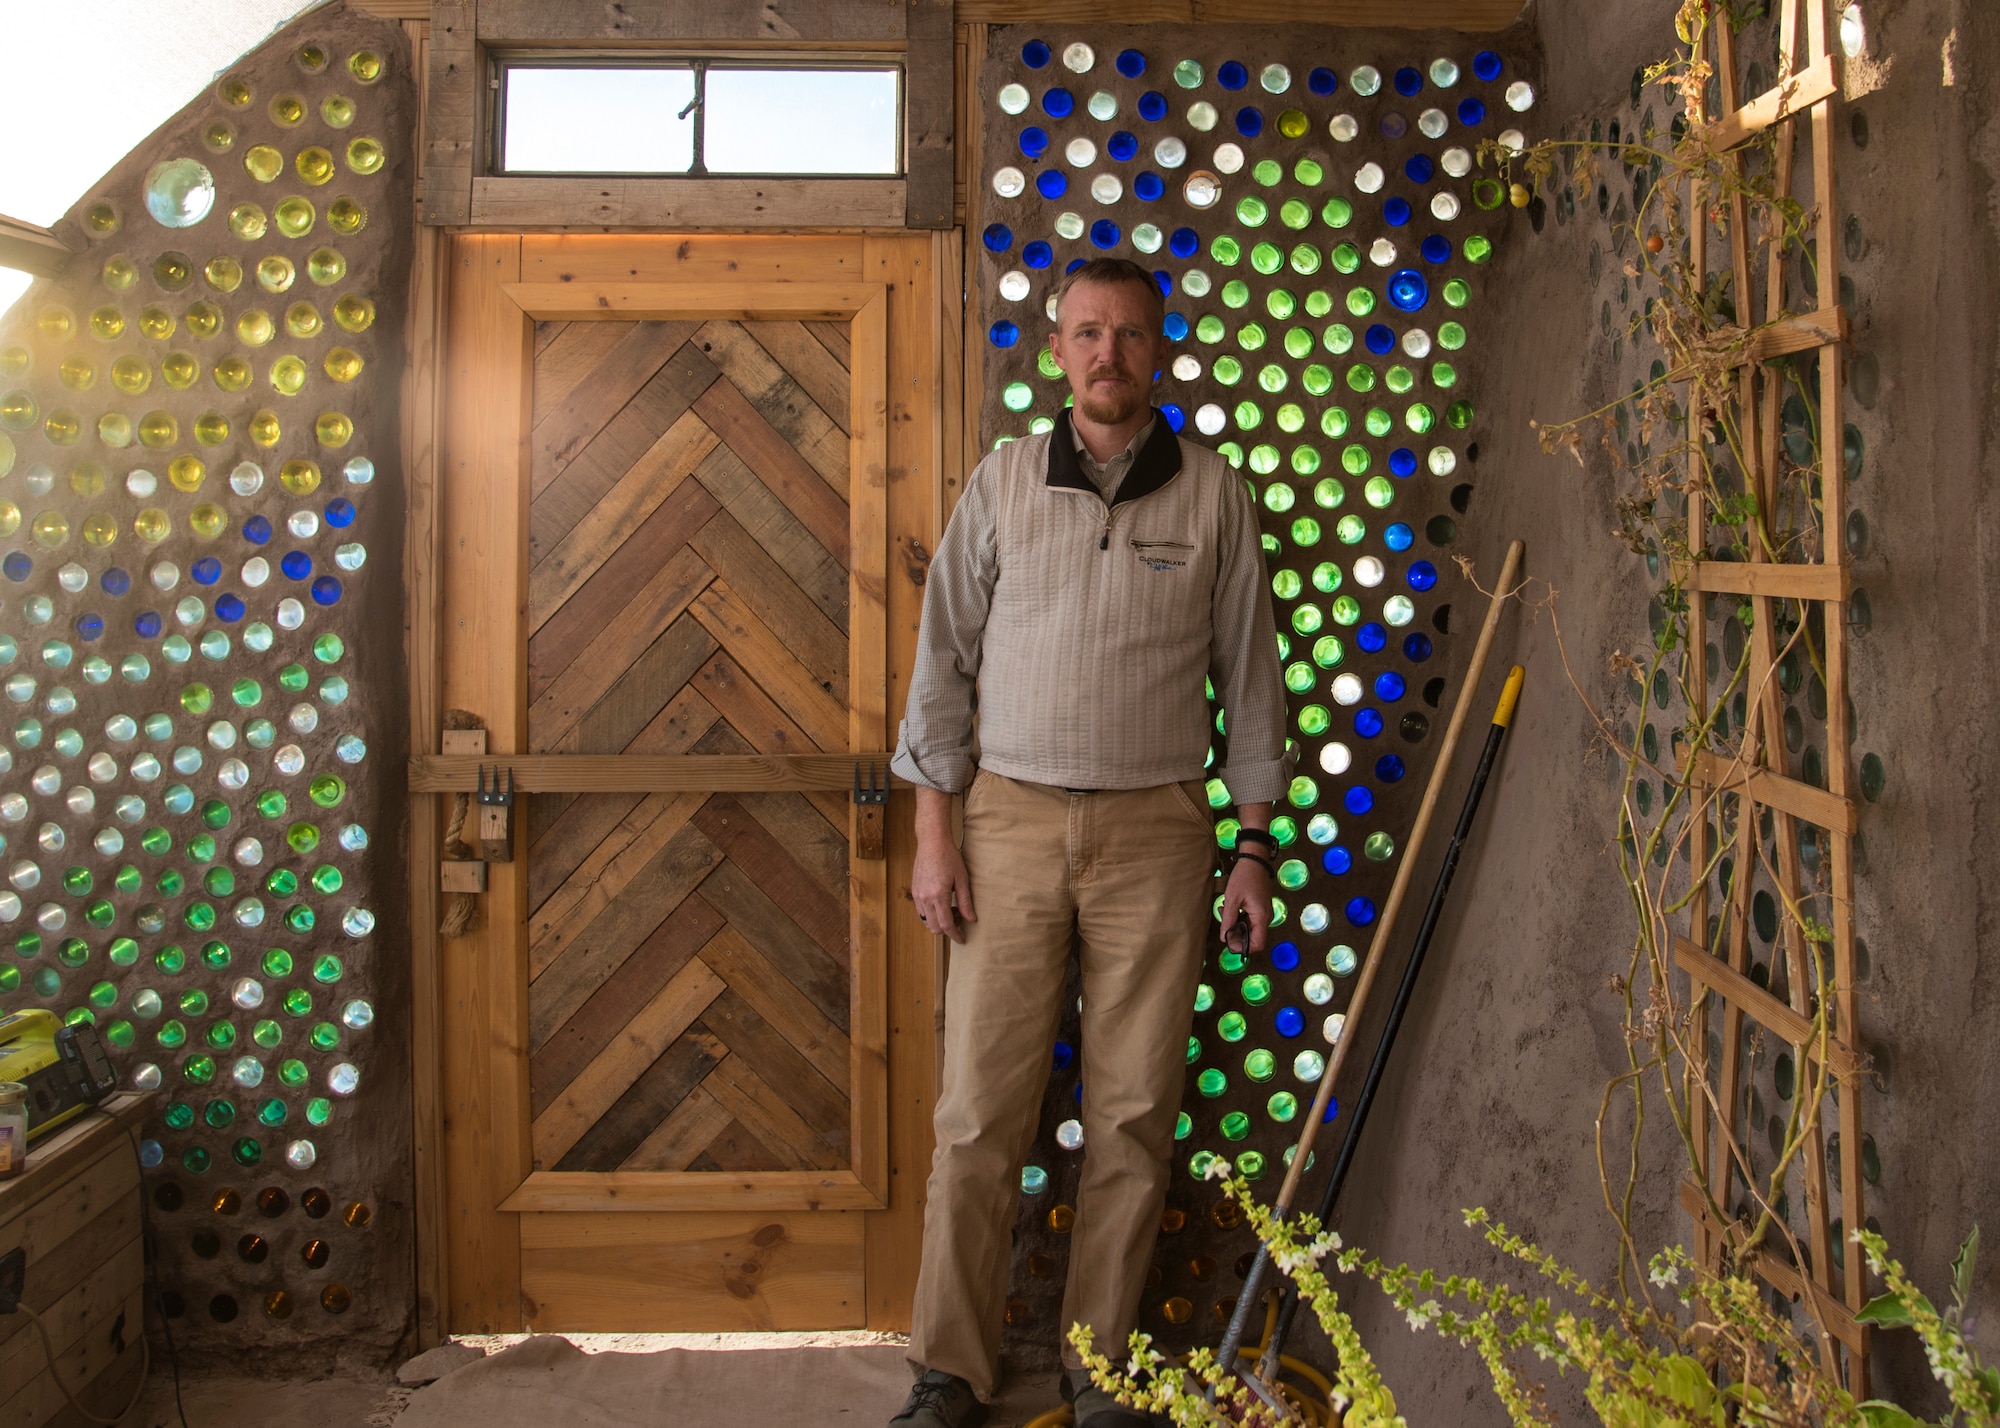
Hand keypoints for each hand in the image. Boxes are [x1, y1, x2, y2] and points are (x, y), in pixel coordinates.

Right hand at [912, 788, 976, 941]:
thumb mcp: (962, 879)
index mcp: (938, 896)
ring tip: (952, 910)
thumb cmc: (949, 857)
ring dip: (939, 922)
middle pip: (934, 927)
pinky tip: (942, 904)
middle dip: (947, 930)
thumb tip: (971, 919)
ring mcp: (917, 895)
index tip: (962, 939)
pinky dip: (931, 915)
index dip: (955, 935)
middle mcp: (925, 898)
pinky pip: (921, 912)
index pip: (946, 925)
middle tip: (960, 919)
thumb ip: (966, 901)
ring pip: (926, 921)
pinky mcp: (914, 892)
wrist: (932, 843)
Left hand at [1220, 856, 1271, 953]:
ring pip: (1249, 928)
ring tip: (1224, 910)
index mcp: (1261, 917)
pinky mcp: (1259, 908)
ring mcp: (1263, 913)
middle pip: (1252, 938)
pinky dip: (1238, 917)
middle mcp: (1265, 918)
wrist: (1254, 860)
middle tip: (1223, 923)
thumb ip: (1228, 920)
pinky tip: (1229, 907)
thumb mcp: (1232, 899)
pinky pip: (1249, 919)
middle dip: (1235, 933)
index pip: (1257, 944)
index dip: (1243, 947)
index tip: (1228, 940)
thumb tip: (1224, 938)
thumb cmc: (1244, 876)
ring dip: (1235, 924)